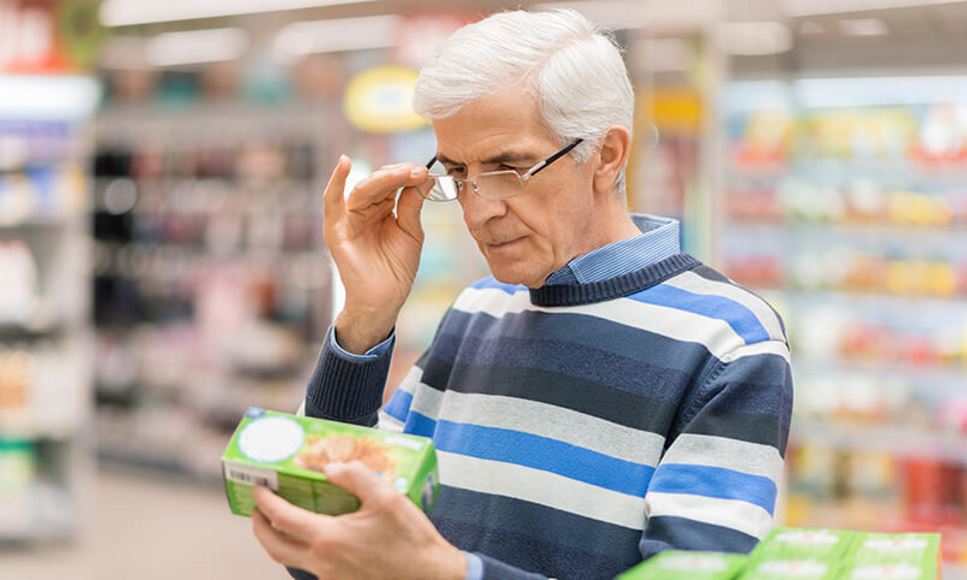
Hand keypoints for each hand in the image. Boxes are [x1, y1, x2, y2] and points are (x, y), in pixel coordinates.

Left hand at [251, 461, 465, 579]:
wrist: (430, 578)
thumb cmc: (411, 540)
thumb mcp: (387, 497)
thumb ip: (355, 476)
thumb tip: (330, 468)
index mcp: (329, 539)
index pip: (281, 518)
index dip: (264, 500)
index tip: (258, 486)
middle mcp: (323, 563)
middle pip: (274, 547)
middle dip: (259, 526)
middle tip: (257, 509)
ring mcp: (331, 578)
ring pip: (291, 560)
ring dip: (280, 540)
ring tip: (284, 521)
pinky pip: (312, 567)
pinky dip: (304, 551)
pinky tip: (318, 537)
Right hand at [323, 156, 431, 353]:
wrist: (384, 300)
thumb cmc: (396, 270)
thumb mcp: (410, 232)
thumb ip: (413, 204)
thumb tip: (424, 176)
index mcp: (381, 209)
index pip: (392, 183)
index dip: (407, 175)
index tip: (424, 171)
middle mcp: (363, 210)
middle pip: (378, 182)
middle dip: (399, 174)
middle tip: (418, 171)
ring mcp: (348, 218)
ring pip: (363, 188)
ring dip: (384, 178)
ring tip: (404, 172)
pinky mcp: (336, 229)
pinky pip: (331, 201)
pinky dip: (336, 181)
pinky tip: (345, 163)